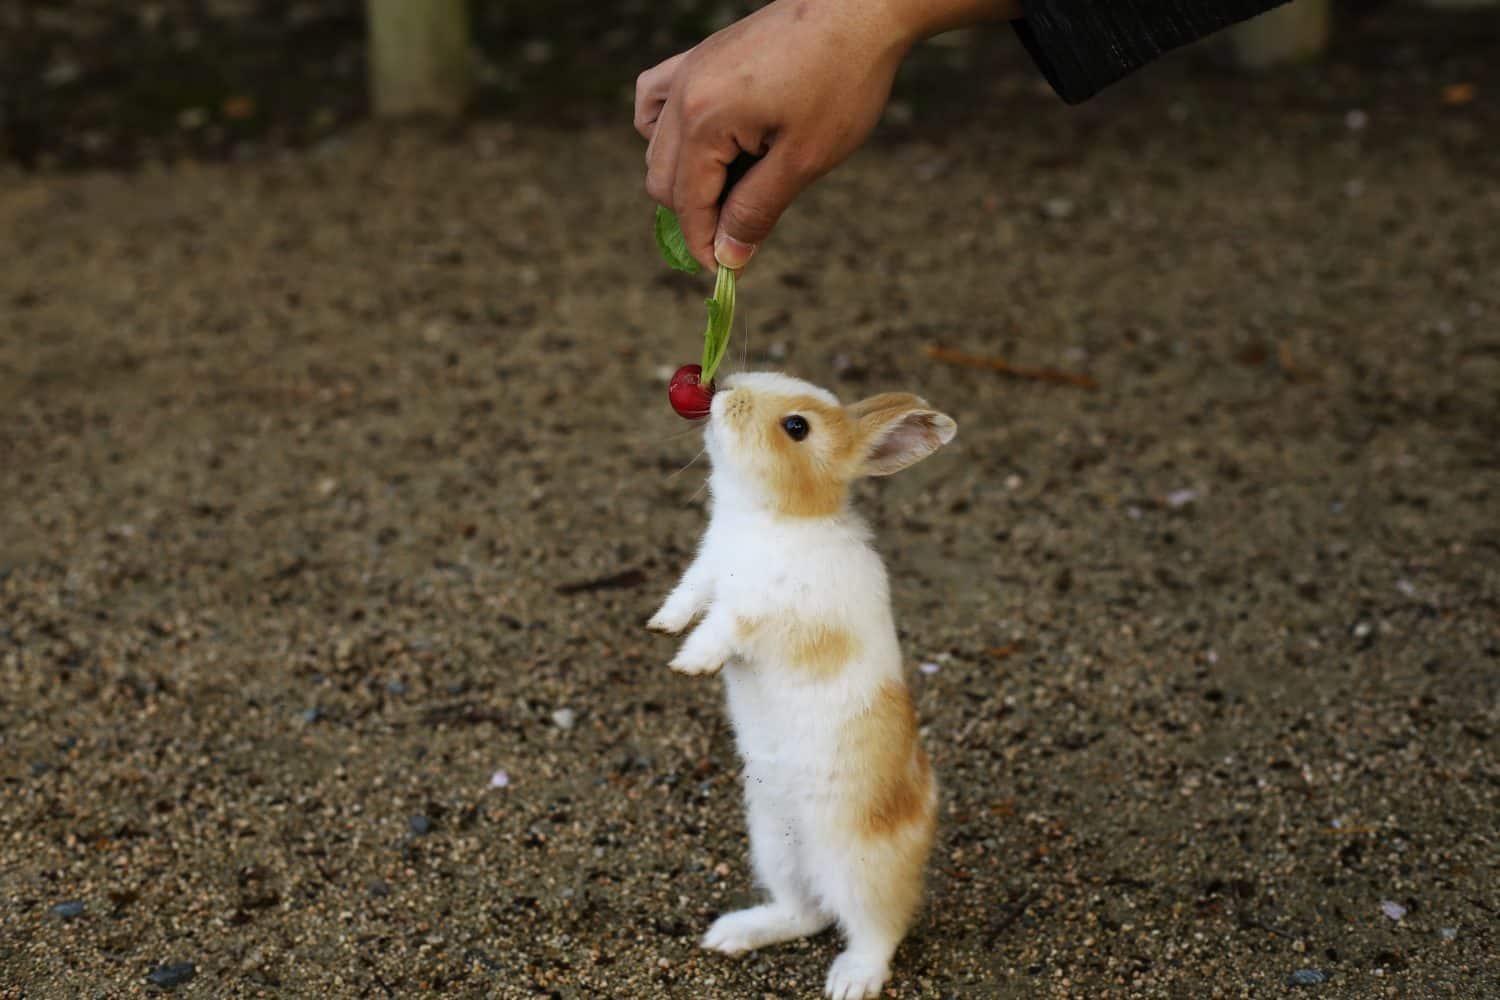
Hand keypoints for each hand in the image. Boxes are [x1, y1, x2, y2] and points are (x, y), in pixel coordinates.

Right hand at [635, 0, 1020, 271]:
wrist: (859, 9)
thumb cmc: (840, 81)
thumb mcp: (804, 160)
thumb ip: (757, 211)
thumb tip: (728, 258)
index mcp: (703, 120)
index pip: (686, 204)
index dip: (704, 245)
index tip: (726, 271)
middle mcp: (682, 94)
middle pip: (662, 180)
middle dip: (696, 215)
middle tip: (742, 227)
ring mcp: (686, 71)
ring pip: (655, 146)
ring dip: (684, 178)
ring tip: (735, 185)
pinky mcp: (699, 57)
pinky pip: (654, 101)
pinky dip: (667, 131)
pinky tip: (702, 143)